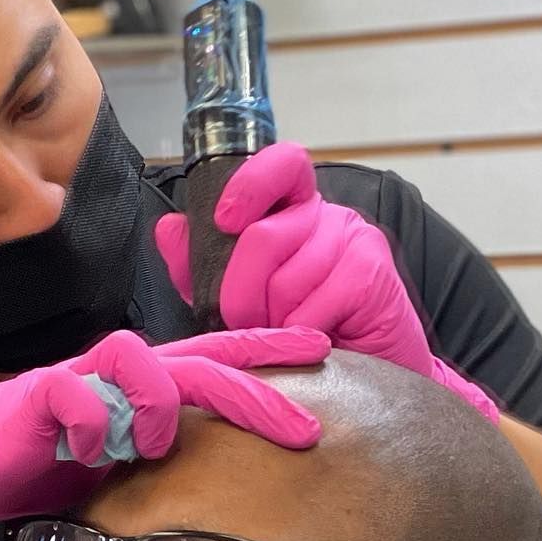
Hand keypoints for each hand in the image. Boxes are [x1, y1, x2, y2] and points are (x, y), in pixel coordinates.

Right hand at [0, 326, 330, 540]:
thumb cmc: (22, 470)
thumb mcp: (103, 473)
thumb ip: (147, 465)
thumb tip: (202, 484)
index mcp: (131, 392)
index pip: (207, 361)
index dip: (263, 350)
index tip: (324, 352)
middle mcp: (107, 377)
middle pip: (192, 358)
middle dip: (252, 386)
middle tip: (305, 427)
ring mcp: (71, 382)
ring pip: (136, 355)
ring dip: (158, 404)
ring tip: (150, 447)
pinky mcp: (31, 399)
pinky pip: (75, 392)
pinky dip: (92, 423)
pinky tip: (86, 453)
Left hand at [155, 143, 497, 422]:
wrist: (364, 375)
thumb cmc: (299, 330)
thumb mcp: (239, 297)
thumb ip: (201, 265)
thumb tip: (169, 229)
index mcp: (290, 209)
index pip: (279, 165)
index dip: (248, 185)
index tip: (224, 221)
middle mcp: (325, 215)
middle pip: (263, 238)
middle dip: (239, 294)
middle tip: (246, 323)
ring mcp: (354, 239)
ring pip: (286, 279)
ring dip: (273, 322)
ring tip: (285, 335)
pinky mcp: (372, 273)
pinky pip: (314, 306)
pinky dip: (300, 334)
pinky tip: (312, 343)